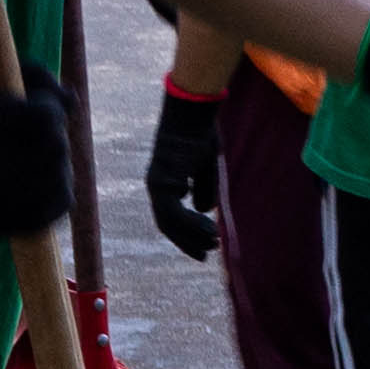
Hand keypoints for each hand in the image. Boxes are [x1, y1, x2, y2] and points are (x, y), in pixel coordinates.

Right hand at [0, 73, 73, 238]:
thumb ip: (33, 74)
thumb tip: (73, 100)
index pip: (47, 118)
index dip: (47, 110)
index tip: (32, 107)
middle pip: (56, 147)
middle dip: (51, 137)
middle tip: (32, 135)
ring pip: (59, 180)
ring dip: (56, 166)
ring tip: (37, 160)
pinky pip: (50, 212)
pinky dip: (54, 197)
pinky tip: (41, 186)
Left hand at [144, 86, 223, 259]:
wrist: (192, 115)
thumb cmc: (200, 134)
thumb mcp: (205, 166)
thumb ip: (202, 188)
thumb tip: (203, 210)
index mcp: (164, 181)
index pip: (171, 216)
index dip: (186, 233)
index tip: (204, 245)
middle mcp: (156, 185)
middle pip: (168, 224)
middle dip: (188, 241)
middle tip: (207, 253)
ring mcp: (157, 185)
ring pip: (171, 222)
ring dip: (192, 236)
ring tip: (213, 243)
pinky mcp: (163, 183)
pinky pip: (175, 213)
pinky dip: (191, 224)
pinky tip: (209, 228)